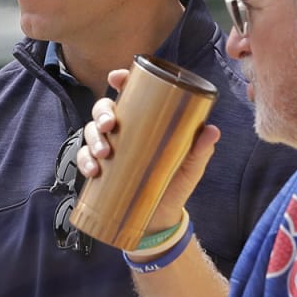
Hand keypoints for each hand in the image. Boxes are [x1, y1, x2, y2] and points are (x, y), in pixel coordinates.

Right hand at [76, 69, 221, 232]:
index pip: (129, 94)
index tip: (116, 78)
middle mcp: (124, 131)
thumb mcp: (191, 165)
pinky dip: (84, 161)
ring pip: (90, 132)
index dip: (120, 81)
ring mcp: (110, 149)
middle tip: (109, 125)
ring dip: (93, 139)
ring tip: (104, 153)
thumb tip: (212, 131)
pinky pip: (84, 159)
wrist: (161, 218)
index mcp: (145, 121)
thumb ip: (200, 148)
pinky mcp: (100, 170)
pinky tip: (93, 170)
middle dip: (101, 113)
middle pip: (103, 110)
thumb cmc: (176, 183)